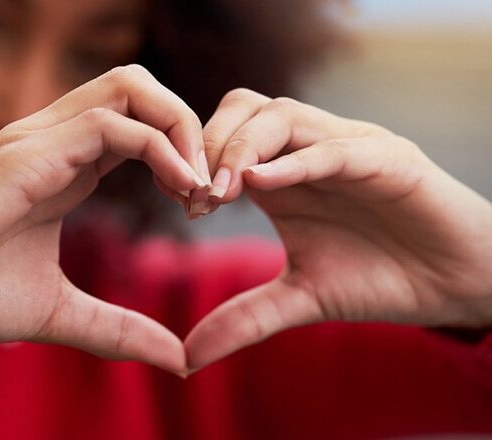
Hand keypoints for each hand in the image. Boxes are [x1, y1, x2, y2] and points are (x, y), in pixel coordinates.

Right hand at [0, 65, 207, 374]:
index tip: (201, 205)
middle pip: (139, 89)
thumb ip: (120, 328)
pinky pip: (109, 124)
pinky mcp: (27, 154)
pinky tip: (180, 189)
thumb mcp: (63, 312)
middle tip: (208, 186)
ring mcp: (39, 140)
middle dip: (188, 127)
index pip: (138, 125)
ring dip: (179, 130)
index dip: (181, 155)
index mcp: (65, 166)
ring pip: (129, 88)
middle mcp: (54, 141)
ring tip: (198, 186)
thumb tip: (176, 360)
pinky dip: (158, 148)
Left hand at [185, 89, 491, 370]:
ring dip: (241, 148)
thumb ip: (244, 318)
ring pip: (282, 116)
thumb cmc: (377, 279)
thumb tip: (187, 359)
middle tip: (197, 198)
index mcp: (283, 175)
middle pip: (243, 109)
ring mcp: (348, 148)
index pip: (224, 137)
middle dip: (210, 146)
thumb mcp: (299, 299)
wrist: (452, 285)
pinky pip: (334, 148)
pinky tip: (261, 183)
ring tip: (220, 194)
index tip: (184, 206)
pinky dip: (296, 161)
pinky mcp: (388, 159)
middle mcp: (309, 151)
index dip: (195, 163)